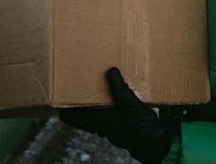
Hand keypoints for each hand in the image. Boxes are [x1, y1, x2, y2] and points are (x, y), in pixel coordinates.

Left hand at [59, 67, 178, 162]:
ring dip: (96, 103)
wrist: (155, 143)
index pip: (70, 117)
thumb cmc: (139, 128)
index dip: (63, 107)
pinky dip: (109, 106)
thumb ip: (119, 88)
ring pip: (96, 114)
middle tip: (79, 85)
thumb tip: (110, 71)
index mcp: (96, 122)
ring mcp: (111, 127)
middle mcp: (100, 126)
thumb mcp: (129, 103)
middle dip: (80, 101)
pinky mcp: (122, 126)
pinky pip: (110, 114)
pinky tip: (118, 96)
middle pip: (82, 114)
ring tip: (98, 87)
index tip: (59, 95)